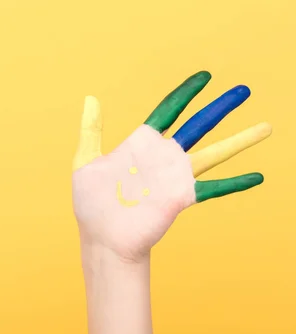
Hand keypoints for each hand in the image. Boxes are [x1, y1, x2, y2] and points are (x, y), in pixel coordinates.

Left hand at [72, 71, 270, 261]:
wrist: (102, 237)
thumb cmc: (92, 204)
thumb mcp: (86, 162)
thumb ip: (92, 130)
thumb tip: (92, 98)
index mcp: (142, 145)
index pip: (169, 111)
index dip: (186, 93)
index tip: (205, 76)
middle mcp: (164, 157)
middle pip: (199, 125)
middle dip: (221, 108)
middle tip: (244, 90)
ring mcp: (175, 177)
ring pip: (214, 153)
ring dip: (240, 141)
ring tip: (266, 127)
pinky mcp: (181, 198)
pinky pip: (213, 188)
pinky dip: (235, 183)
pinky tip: (257, 177)